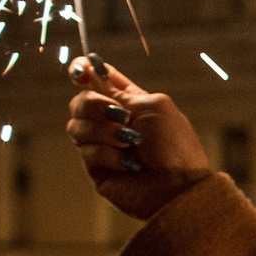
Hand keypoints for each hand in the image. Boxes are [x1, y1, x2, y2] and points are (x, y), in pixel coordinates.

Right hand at [64, 57, 212, 221]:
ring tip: (130, 142)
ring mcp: (103, 146)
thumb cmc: (175, 146)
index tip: (79, 69)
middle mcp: (112, 123)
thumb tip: (89, 71)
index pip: (97, 82)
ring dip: (104, 131)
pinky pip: (86, 151)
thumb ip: (120, 89)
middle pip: (78, 103)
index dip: (84, 72)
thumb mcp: (154, 106)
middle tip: (121, 116)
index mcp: (129, 104)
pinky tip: (130, 165)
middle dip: (94, 105)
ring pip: (76, 126)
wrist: (179, 186)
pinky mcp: (97, 169)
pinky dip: (108, 154)